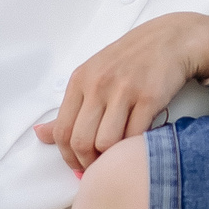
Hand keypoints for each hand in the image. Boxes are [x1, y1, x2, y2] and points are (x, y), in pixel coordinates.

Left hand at [34, 13, 208, 171]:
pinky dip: (133, 147)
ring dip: (111, 158)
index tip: (79, 165)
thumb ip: (69, 108)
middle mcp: (98, 85)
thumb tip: (39, 134)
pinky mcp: (150, 98)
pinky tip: (136, 145)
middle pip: (82, 141)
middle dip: (88, 163)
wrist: (169, 40)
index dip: (68, 157)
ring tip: (117, 157)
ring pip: (107, 142)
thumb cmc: (128, 61)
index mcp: (80, 80)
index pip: (62, 131)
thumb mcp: (92, 76)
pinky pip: (135, 136)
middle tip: (99, 168)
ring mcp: (124, 90)